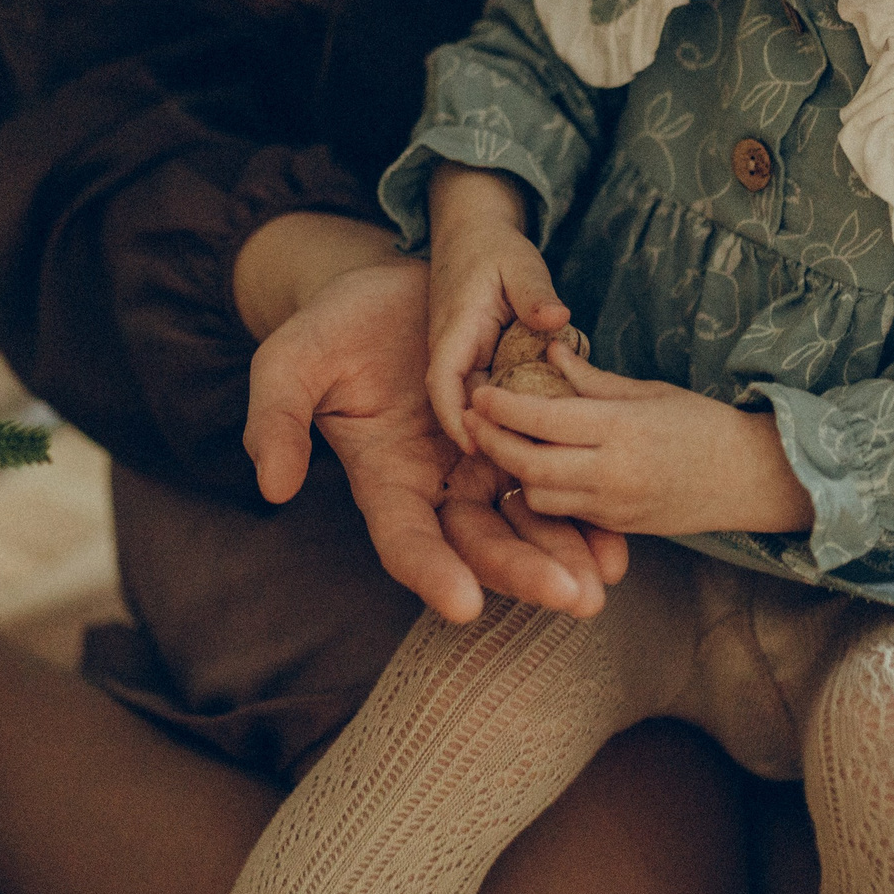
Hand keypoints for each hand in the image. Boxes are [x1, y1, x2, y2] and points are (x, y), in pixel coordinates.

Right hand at [243, 255, 614, 622]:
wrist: (390, 289)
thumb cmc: (334, 326)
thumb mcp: (290, 362)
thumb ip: (277, 420)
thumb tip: (274, 486)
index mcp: (384, 481)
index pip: (405, 541)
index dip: (432, 573)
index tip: (463, 604)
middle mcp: (437, 487)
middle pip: (480, 545)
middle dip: (524, 573)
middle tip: (570, 597)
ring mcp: (483, 467)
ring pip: (527, 524)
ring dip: (566, 555)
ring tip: (605, 580)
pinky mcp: (521, 440)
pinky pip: (557, 483)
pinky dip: (586, 513)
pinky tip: (618, 538)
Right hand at [425, 165, 568, 449]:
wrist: (473, 232)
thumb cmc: (494, 246)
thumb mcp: (519, 264)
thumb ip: (536, 293)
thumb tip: (558, 320)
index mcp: (455, 330)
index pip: (443, 382)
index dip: (454, 417)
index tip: (473, 446)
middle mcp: (452, 350)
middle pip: (461, 404)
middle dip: (484, 436)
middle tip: (525, 465)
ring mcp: (464, 357)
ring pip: (477, 402)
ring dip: (500, 426)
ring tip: (538, 455)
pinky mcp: (478, 360)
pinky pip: (492, 392)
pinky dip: (512, 409)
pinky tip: (543, 427)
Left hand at [465, 345, 811, 536]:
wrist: (751, 478)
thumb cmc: (703, 424)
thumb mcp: (649, 391)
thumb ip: (592, 380)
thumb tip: (548, 353)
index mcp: (623, 429)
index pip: (545, 420)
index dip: (504, 407)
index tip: (479, 393)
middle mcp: (614, 472)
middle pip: (530, 463)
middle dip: (493, 441)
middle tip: (471, 419)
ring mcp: (615, 505)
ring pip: (540, 496)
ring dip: (517, 471)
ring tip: (506, 442)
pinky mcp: (619, 527)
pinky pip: (566, 513)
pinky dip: (545, 492)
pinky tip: (539, 468)